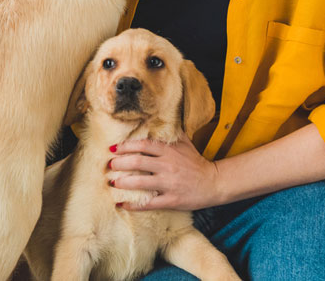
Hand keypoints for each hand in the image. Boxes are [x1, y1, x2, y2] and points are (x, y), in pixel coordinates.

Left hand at [108, 138, 224, 211]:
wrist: (214, 183)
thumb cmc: (196, 163)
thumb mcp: (185, 144)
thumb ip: (170, 134)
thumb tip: (155, 120)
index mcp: (169, 151)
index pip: (143, 145)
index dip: (125, 146)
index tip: (113, 149)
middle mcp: (167, 165)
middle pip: (138, 161)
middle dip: (120, 163)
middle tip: (109, 165)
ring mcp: (169, 183)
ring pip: (140, 182)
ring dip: (123, 182)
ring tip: (112, 183)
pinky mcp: (172, 200)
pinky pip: (149, 203)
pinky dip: (133, 204)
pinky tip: (122, 204)